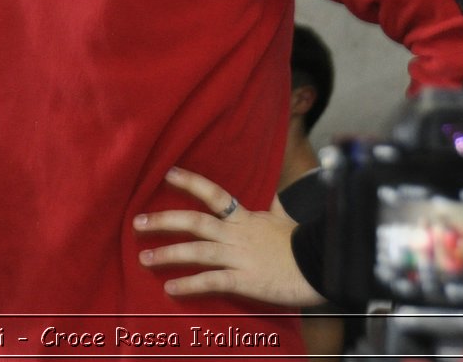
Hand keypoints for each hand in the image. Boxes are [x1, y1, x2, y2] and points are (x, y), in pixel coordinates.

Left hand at [133, 166, 322, 307]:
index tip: (167, 174)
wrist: (325, 264)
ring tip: (144, 257)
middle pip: (195, 221)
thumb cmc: (308, 243)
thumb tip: (274, 197)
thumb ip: (274, 209)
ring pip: (197, 251)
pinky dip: (190, 284)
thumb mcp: (286, 219)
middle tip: (137, 222)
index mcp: (247, 218)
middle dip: (164, 221)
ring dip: (168, 254)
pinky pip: (212, 281)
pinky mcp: (246, 280)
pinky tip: (171, 288)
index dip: (190, 182)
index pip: (214, 194)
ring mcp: (240, 256)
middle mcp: (238, 234)